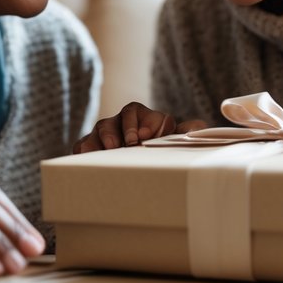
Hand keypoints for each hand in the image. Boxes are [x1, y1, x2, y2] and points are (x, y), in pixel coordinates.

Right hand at [74, 102, 206, 152]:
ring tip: (110, 151)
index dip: (140, 122)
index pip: (136, 112)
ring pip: (101, 129)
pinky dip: (84, 150)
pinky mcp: (91, 149)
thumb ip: (188, 132)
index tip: (145, 137)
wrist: (151, 170)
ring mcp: (105, 135)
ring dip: (104, 139)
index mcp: (142, 117)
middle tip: (129, 143)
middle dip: (122, 128)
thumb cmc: (163, 151)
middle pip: (117, 117)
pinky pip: (83, 145)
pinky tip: (87, 160)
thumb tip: (199, 128)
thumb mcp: (176, 140)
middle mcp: (122, 123)